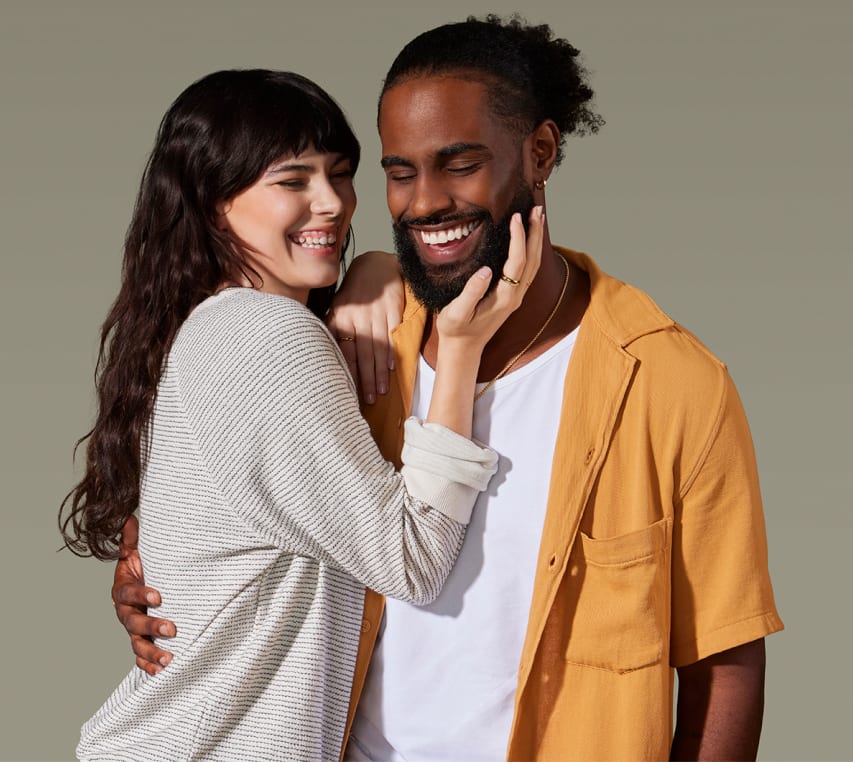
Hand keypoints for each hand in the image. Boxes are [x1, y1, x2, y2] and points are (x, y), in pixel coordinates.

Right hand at [111, 515, 175, 674]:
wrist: (147, 583)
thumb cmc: (147, 566)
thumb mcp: (140, 552)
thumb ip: (133, 539)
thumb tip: (129, 517)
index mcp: (123, 589)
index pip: (128, 593)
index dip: (140, 594)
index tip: (158, 596)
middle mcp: (126, 612)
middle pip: (132, 623)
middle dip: (151, 627)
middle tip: (172, 628)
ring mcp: (133, 629)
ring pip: (137, 644)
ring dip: (152, 653)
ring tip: (170, 659)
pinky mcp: (142, 642)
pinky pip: (141, 658)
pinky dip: (149, 666)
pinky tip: (162, 673)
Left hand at [327, 251, 403, 404]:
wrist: (376, 266)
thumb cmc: (355, 294)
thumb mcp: (338, 308)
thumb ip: (334, 330)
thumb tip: (325, 357)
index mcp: (341, 319)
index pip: (344, 352)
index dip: (348, 373)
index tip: (349, 393)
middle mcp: (357, 318)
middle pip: (362, 354)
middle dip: (365, 379)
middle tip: (369, 400)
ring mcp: (376, 314)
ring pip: (378, 349)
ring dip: (379, 372)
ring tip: (381, 391)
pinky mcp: (393, 310)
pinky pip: (392, 335)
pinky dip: (392, 353)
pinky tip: (391, 369)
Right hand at [436, 207, 543, 348]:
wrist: (464, 349)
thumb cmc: (456, 330)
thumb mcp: (457, 313)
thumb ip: (471, 292)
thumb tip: (486, 270)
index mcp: (504, 298)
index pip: (517, 261)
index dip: (518, 238)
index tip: (515, 217)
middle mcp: (515, 296)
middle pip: (532, 260)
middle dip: (535, 233)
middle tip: (536, 209)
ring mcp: (516, 297)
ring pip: (533, 264)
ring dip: (536, 240)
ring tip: (537, 218)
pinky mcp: (512, 296)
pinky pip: (527, 269)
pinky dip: (531, 250)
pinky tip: (528, 240)